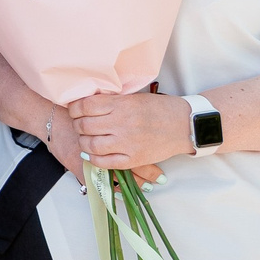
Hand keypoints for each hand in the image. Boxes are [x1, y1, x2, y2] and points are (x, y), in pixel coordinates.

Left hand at [67, 90, 195, 170]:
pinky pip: (105, 162)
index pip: (85, 106)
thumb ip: (112, 102)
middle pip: (84, 125)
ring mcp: (127, 143)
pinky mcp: (133, 159)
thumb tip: (85, 104)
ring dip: (83, 142)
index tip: (74, 110)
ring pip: (90, 145)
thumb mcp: (134, 98)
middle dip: (77, 125)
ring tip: (85, 139)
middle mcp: (122, 123)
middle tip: (79, 124)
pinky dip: (93, 159)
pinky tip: (90, 154)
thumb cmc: (160, 108)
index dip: (74, 108)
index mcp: (122, 105)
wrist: (185, 125)